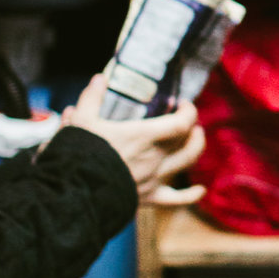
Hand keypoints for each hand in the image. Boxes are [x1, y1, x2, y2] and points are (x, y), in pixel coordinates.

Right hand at [63, 75, 205, 203]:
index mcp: (144, 136)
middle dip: (191, 128)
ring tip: (196, 139)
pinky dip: (190, 195)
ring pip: (186, 163)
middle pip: (187, 141)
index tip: (183, 104)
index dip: (189, 112)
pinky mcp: (149, 198)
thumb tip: (100, 79)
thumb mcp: (82, 121)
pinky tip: (201, 191)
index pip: (181, 122)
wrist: (78, 193)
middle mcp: (156, 157)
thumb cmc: (81, 155)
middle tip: (187, 121)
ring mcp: (155, 179)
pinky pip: (176, 199)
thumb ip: (92, 98)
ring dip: (195, 149)